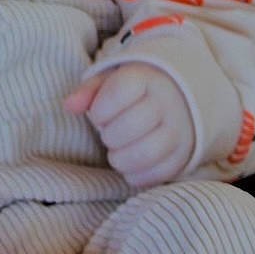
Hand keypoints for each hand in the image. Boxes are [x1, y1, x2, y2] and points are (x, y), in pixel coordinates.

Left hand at [65, 63, 193, 187]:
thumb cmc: (136, 91)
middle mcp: (168, 103)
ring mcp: (180, 131)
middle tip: (110, 134)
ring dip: (120, 159)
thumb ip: (89, 91)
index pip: (118, 93)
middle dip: (109, 136)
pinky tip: (130, 163)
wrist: (181, 99)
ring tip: (118, 151)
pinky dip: (136, 174)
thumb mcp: (112, 81)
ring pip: (145, 154)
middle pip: (130, 126)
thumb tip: (70, 106)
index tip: (100, 114)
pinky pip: (158, 174)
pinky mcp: (184, 156)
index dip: (100, 110)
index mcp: (147, 78)